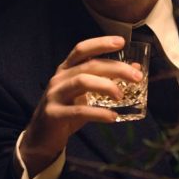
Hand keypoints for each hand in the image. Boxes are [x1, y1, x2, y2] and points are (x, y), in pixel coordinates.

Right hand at [20, 36, 142, 175]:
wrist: (42, 136)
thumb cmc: (68, 110)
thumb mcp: (87, 93)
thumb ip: (107, 80)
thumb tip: (135, 68)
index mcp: (67, 69)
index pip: (82, 49)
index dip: (101, 43)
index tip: (122, 42)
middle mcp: (60, 78)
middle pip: (89, 65)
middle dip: (116, 68)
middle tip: (137, 77)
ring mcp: (55, 95)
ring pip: (82, 81)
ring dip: (106, 86)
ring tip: (121, 96)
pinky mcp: (54, 114)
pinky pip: (78, 111)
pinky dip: (98, 113)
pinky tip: (112, 117)